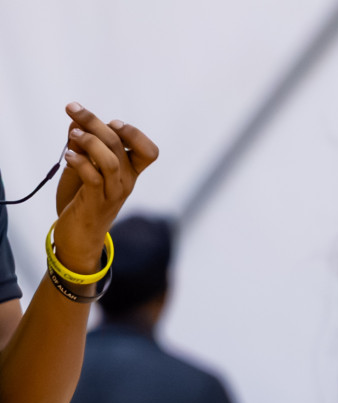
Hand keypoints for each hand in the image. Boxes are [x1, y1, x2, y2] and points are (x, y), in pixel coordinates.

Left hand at [52, 103, 158, 274]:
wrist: (78, 237)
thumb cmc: (82, 200)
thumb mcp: (84, 168)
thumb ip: (83, 146)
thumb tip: (76, 123)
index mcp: (130, 173)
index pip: (148, 151)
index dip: (133, 133)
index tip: (110, 122)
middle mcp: (126, 182)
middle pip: (120, 144)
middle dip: (94, 121)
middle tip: (72, 109)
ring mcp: (113, 193)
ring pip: (111, 160)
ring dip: (89, 141)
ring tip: (72, 135)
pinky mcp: (95, 202)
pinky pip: (93, 177)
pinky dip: (80, 162)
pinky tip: (68, 157)